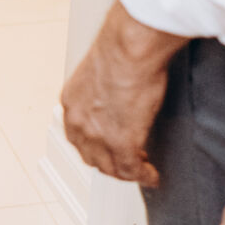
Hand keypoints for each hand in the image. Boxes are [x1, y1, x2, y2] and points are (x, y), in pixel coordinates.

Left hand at [61, 1, 187, 186]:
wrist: (129, 48)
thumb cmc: (120, 49)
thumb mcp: (100, 71)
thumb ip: (103, 88)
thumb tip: (117, 91)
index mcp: (72, 101)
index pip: (78, 135)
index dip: (94, 146)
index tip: (107, 148)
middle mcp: (79, 121)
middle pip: (91, 155)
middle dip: (108, 162)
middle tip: (125, 163)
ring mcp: (98, 135)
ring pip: (110, 167)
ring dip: (127, 172)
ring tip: (141, 172)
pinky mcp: (121, 142)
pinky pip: (131, 170)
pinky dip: (143, 176)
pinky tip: (152, 176)